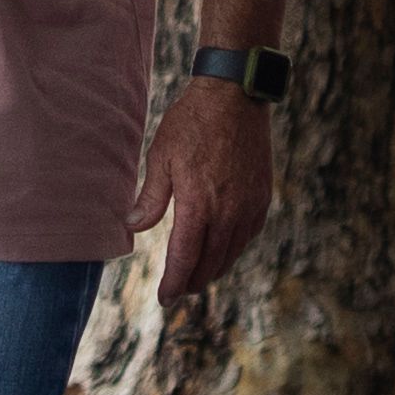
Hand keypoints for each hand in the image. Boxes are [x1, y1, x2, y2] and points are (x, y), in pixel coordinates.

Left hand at [134, 73, 278, 301]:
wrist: (235, 95)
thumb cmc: (192, 122)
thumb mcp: (161, 156)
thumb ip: (149, 198)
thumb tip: (132, 227)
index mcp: (199, 204)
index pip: (185, 258)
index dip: (174, 282)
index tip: (165, 298)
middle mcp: (228, 211)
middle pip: (210, 263)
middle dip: (192, 281)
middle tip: (178, 290)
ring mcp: (249, 205)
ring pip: (231, 253)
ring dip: (213, 269)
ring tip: (198, 276)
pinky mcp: (262, 196)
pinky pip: (248, 235)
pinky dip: (233, 249)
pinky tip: (223, 250)